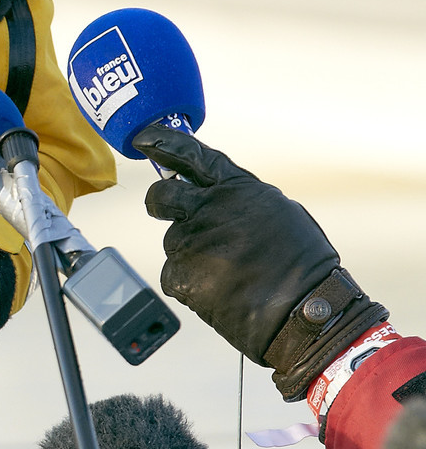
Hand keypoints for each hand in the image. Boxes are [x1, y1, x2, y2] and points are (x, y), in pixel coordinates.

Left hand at [134, 128, 380, 388]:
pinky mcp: (180, 275)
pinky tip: (218, 290)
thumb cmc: (303, 266)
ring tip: (226, 272)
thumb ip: (241, 201)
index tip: (145, 138)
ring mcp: (192, 242)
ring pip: (173, 241)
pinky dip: (189, 282)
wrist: (303, 310)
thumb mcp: (279, 213)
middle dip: (161, 203)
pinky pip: (173, 274)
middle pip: (161, 195)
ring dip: (190, 254)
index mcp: (238, 189)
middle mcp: (209, 209)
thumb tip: (218, 199)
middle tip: (170, 213)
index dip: (163, 143)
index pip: (191, 156)